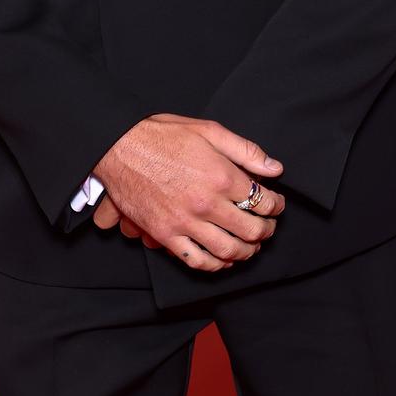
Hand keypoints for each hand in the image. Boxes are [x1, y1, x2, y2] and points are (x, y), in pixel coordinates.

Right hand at [92, 114, 285, 269]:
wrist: (119, 146)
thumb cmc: (162, 135)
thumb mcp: (209, 130)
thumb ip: (245, 150)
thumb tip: (275, 168)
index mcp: (221, 176)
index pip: (263, 200)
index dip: (276, 205)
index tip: (276, 205)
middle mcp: (207, 203)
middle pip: (251, 230)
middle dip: (267, 231)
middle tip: (268, 227)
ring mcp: (185, 222)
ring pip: (228, 250)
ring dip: (247, 252)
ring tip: (251, 246)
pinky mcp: (165, 234)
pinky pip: (196, 260)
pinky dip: (215, 265)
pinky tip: (223, 260)